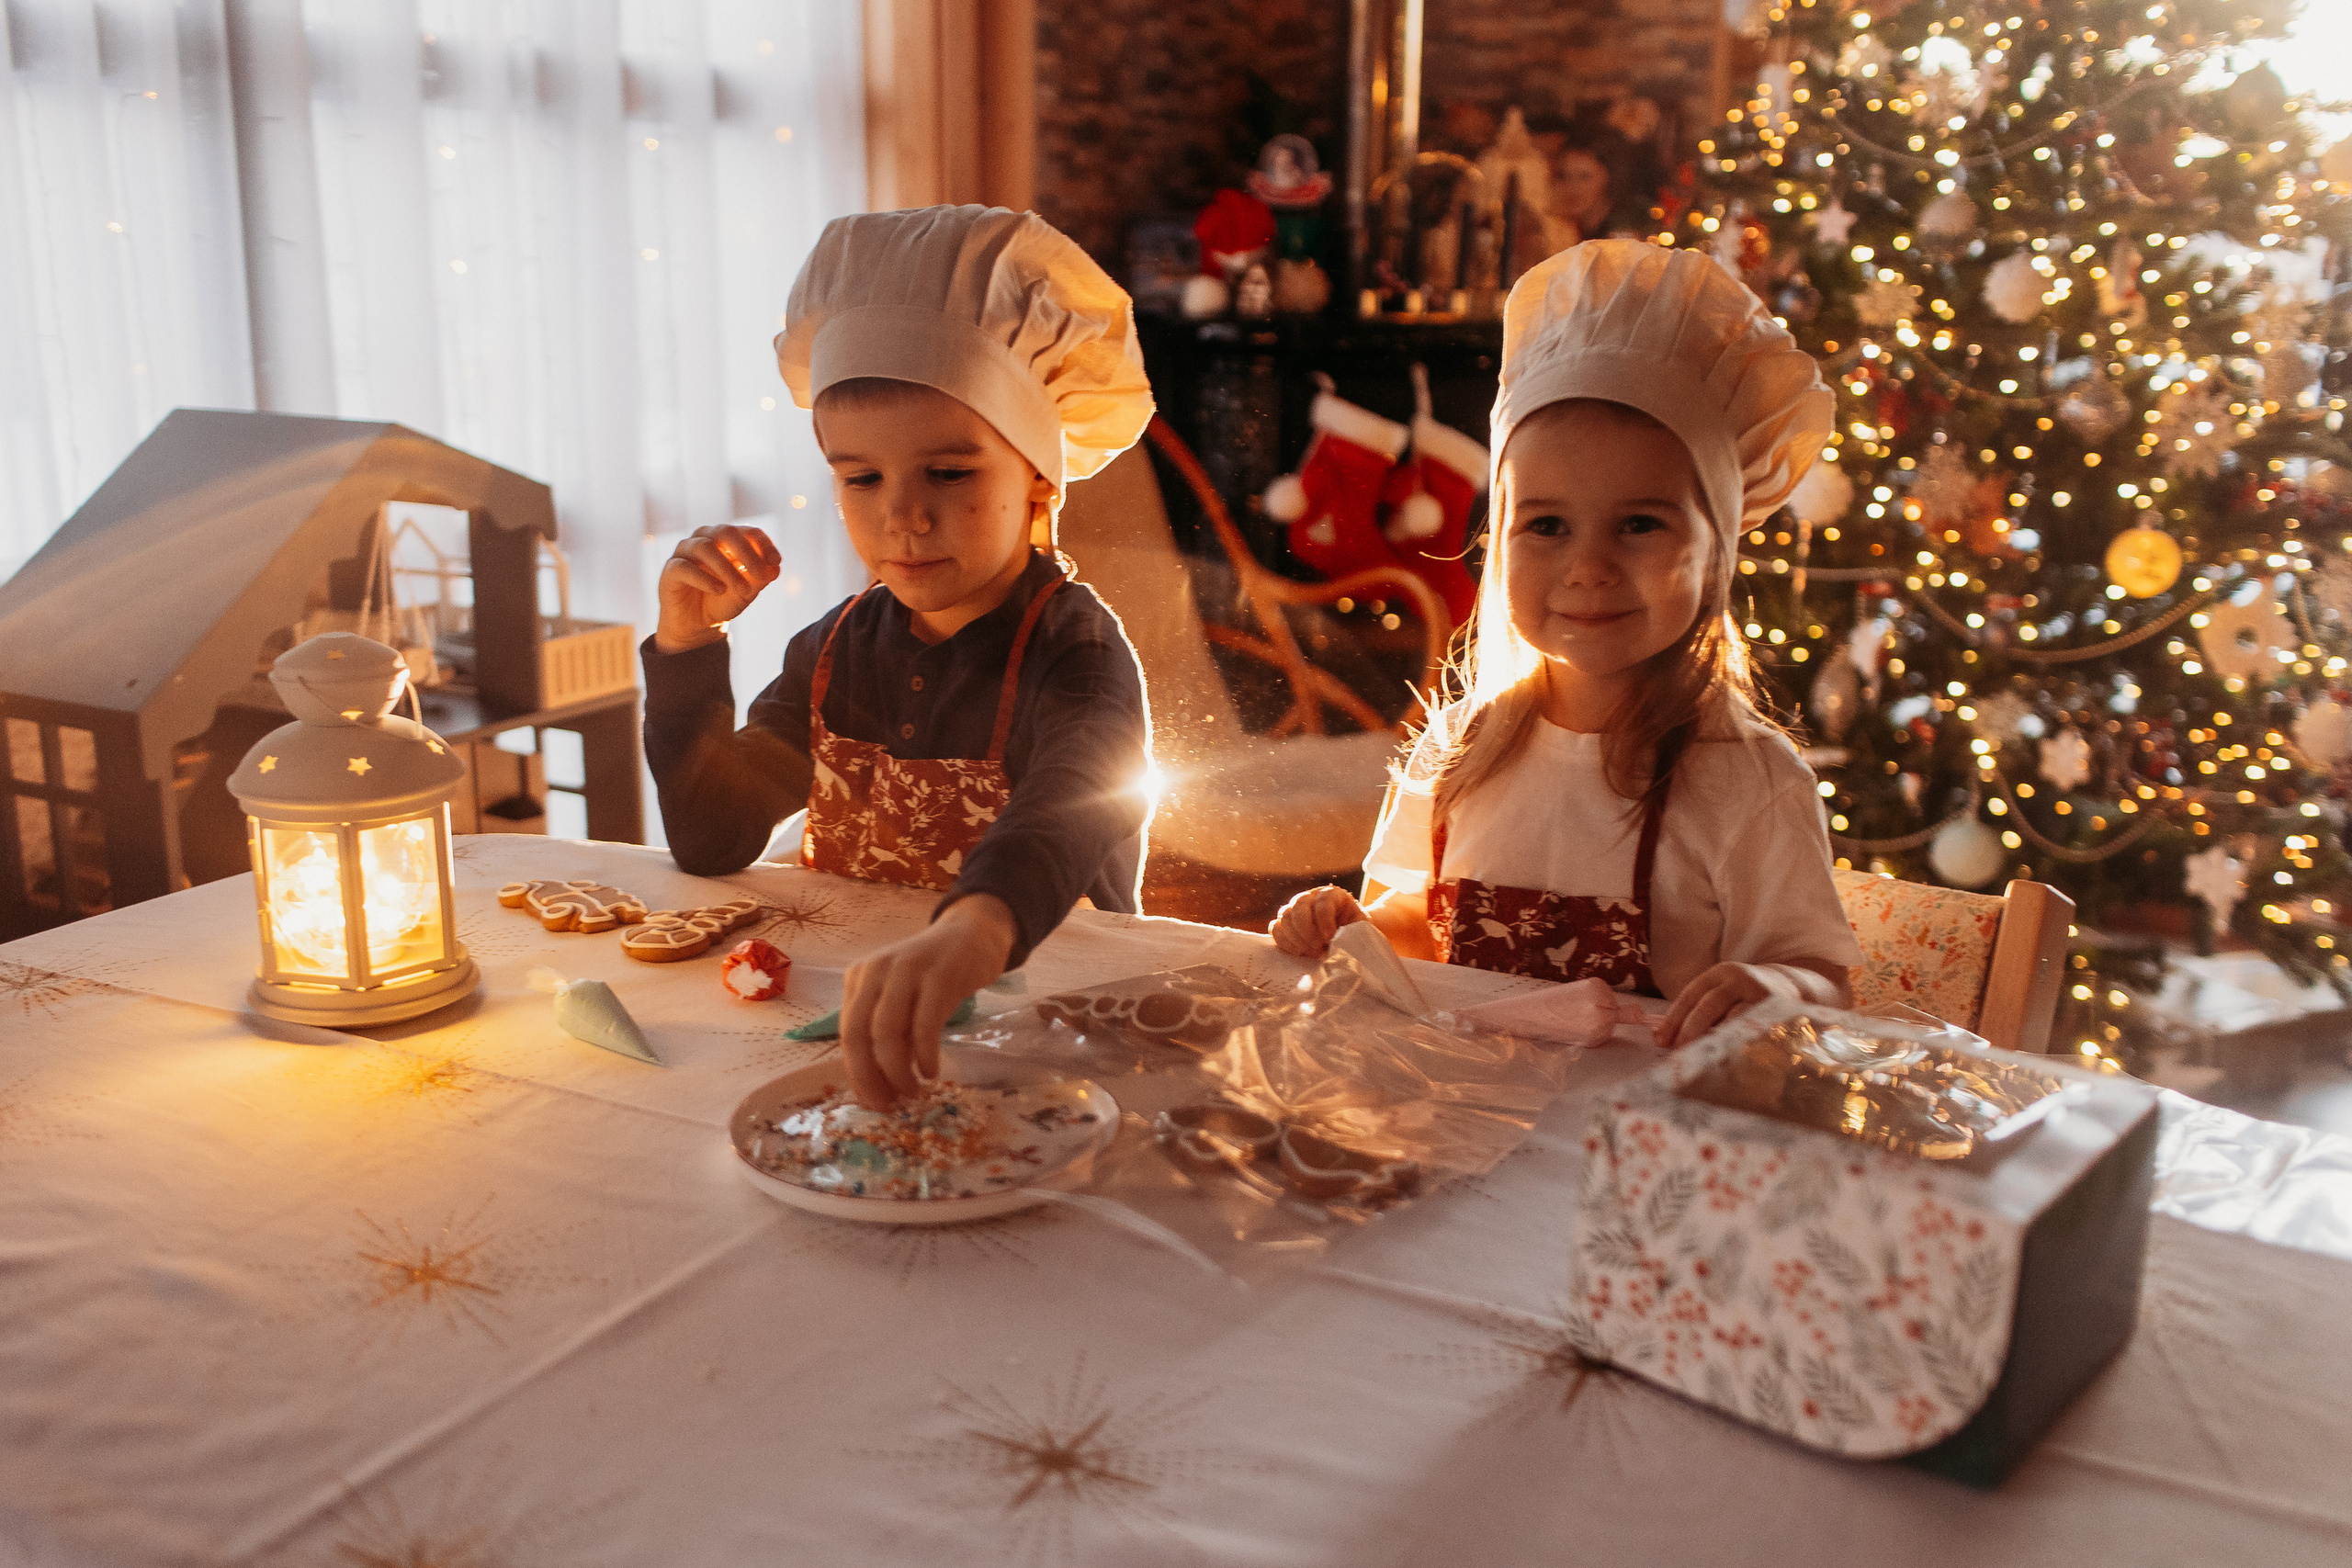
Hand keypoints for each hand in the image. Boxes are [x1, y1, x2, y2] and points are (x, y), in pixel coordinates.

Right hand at [655, 524, 780, 651]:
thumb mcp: (746, 592)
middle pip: (726, 532)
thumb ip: (760, 579)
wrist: (697, 624)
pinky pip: (685, 567)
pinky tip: (720, 590)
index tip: (776, 562)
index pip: (748, 531)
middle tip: (761, 575)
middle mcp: (705, 538)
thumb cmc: (723, 600)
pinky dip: (705, 578)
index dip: (764, 544)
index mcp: (726, 539)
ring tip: (742, 590)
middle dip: (747, 553)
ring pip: (705, 547)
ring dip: (727, 568)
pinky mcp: (671, 569)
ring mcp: (685, 551)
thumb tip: (774, 568)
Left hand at [839, 895, 1016, 1109]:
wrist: (972, 934)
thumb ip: (886, 1029)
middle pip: (858, 1034)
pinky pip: (924, 1025)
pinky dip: (925, 1055)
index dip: (857, 1073)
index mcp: (859, 977)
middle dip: (870, 1077)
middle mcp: (876, 971)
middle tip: (889, 1104)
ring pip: (886, 1032)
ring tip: (913, 1091)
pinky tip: (932, 1071)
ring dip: (897, 1072)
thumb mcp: (900, 995)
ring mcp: (906, 970)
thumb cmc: (935, 973)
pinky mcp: (939, 975)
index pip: (847, 1033)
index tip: (873, 1101)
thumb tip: (877, 1083)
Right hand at [1270, 885, 1364, 958]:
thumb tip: (1338, 945)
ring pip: (1284, 916)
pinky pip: (1275, 929)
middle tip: (1318, 949)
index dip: (1324, 918)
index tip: (1330, 937)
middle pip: (1299, 905)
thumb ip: (1351, 933)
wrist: (1346, 937)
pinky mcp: (1285, 924)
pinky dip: (1284, 942)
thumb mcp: (1359, 929)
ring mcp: (1295, 909)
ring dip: (1296, 938)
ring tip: (1311, 953)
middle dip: (1307, 930)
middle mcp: (1310, 897)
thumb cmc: (1354, 933)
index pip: (1323, 900)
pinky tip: (1299, 952)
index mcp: (1332, 894)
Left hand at [1658, 962, 1807, 1049]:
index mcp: (1720, 974)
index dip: (1674, 1019)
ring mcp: (1761, 995)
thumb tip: (1661, 1039)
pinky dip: (1741, 1046)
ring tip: (1701, 1060)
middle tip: (1679, 1054)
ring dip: (1716, 1041)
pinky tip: (1731, 1061)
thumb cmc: (1744, 997)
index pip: (1691, 995)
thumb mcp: (1722, 994)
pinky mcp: (1778, 1012)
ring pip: (1734, 1019)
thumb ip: (1696, 1012)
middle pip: (1708, 1005)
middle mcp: (1740, 980)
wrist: (1794, 987)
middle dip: (1691, 1031)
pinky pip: (1756, 1032)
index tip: (1661, 1041)